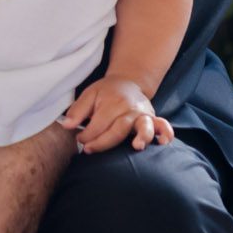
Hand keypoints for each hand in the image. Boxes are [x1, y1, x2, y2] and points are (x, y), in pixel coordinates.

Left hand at [58, 76, 174, 153]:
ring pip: (143, 127)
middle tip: (88, 149)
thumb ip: (77, 110)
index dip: (87, 135)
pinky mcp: (153, 118)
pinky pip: (163, 125)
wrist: (128, 82)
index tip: (80, 139)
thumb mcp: (89, 94)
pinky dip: (166, 133)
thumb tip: (66, 126)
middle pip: (118, 129)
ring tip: (136, 146)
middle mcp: (130, 108)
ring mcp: (143, 114)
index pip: (99, 124)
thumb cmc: (107, 92)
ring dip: (142, 136)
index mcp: (112, 102)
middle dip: (102, 142)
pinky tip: (163, 143)